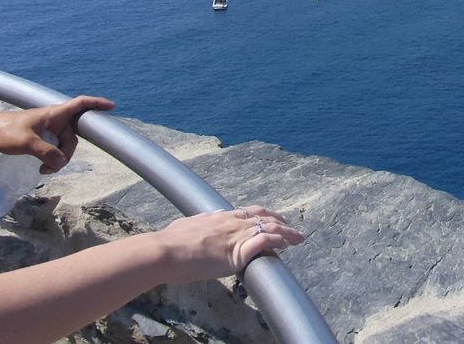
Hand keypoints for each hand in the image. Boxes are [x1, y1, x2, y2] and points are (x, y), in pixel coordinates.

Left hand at [0, 96, 106, 173]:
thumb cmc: (4, 131)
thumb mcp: (27, 143)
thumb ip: (47, 153)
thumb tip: (61, 163)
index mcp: (54, 114)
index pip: (80, 104)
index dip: (97, 104)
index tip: (112, 107)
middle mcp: (54, 121)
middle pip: (73, 136)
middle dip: (67, 153)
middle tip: (54, 166)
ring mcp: (47, 130)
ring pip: (64, 146)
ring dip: (58, 159)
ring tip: (43, 169)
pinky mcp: (40, 138)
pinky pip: (55, 150)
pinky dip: (52, 160)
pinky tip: (42, 168)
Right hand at [136, 207, 307, 283]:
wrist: (165, 252)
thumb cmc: (167, 244)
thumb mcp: (182, 230)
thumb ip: (191, 230)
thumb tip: (186, 233)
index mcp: (216, 218)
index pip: (244, 213)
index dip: (259, 215)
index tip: (267, 218)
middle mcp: (230, 222)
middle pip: (262, 216)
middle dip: (279, 220)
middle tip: (289, 225)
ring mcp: (237, 235)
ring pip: (270, 227)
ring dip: (287, 232)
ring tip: (298, 238)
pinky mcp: (240, 250)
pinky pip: (266, 241)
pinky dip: (279, 241)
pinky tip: (286, 245)